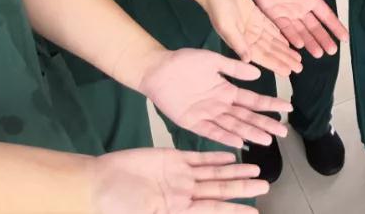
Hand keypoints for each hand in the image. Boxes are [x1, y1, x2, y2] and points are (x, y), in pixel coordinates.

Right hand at [92, 149, 264, 213]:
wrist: (99, 181)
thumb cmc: (117, 206)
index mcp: (178, 210)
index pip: (214, 210)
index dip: (234, 210)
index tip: (254, 212)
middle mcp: (184, 193)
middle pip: (220, 190)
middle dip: (243, 188)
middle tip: (265, 185)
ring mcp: (179, 174)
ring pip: (214, 173)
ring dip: (234, 172)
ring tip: (256, 169)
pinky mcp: (172, 158)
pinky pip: (198, 157)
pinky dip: (215, 157)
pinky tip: (231, 156)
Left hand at [139, 49, 292, 147]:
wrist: (157, 69)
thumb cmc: (184, 62)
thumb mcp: (213, 60)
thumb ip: (234, 68)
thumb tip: (258, 73)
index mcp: (227, 90)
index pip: (253, 100)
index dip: (270, 104)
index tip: (287, 107)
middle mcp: (220, 105)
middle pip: (247, 117)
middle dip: (265, 124)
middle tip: (283, 131)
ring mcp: (207, 115)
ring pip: (233, 126)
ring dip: (250, 133)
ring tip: (267, 140)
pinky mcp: (192, 122)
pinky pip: (211, 131)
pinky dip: (225, 137)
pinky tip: (238, 142)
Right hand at [203, 0, 301, 75]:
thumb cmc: (218, 7)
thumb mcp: (227, 25)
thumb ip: (238, 42)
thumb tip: (248, 59)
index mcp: (241, 42)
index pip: (262, 56)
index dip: (275, 64)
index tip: (288, 72)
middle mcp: (249, 37)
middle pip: (270, 51)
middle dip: (284, 60)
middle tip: (299, 68)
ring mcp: (253, 27)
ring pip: (273, 41)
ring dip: (284, 50)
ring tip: (297, 59)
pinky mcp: (256, 16)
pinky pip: (271, 28)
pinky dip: (280, 35)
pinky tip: (289, 42)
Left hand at [246, 0, 347, 57]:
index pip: (327, 16)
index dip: (336, 27)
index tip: (345, 38)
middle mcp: (301, 9)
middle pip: (315, 27)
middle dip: (324, 39)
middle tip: (332, 51)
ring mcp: (288, 13)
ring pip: (301, 31)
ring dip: (310, 42)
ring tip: (319, 53)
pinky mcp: (274, 14)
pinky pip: (285, 28)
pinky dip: (292, 36)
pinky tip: (300, 44)